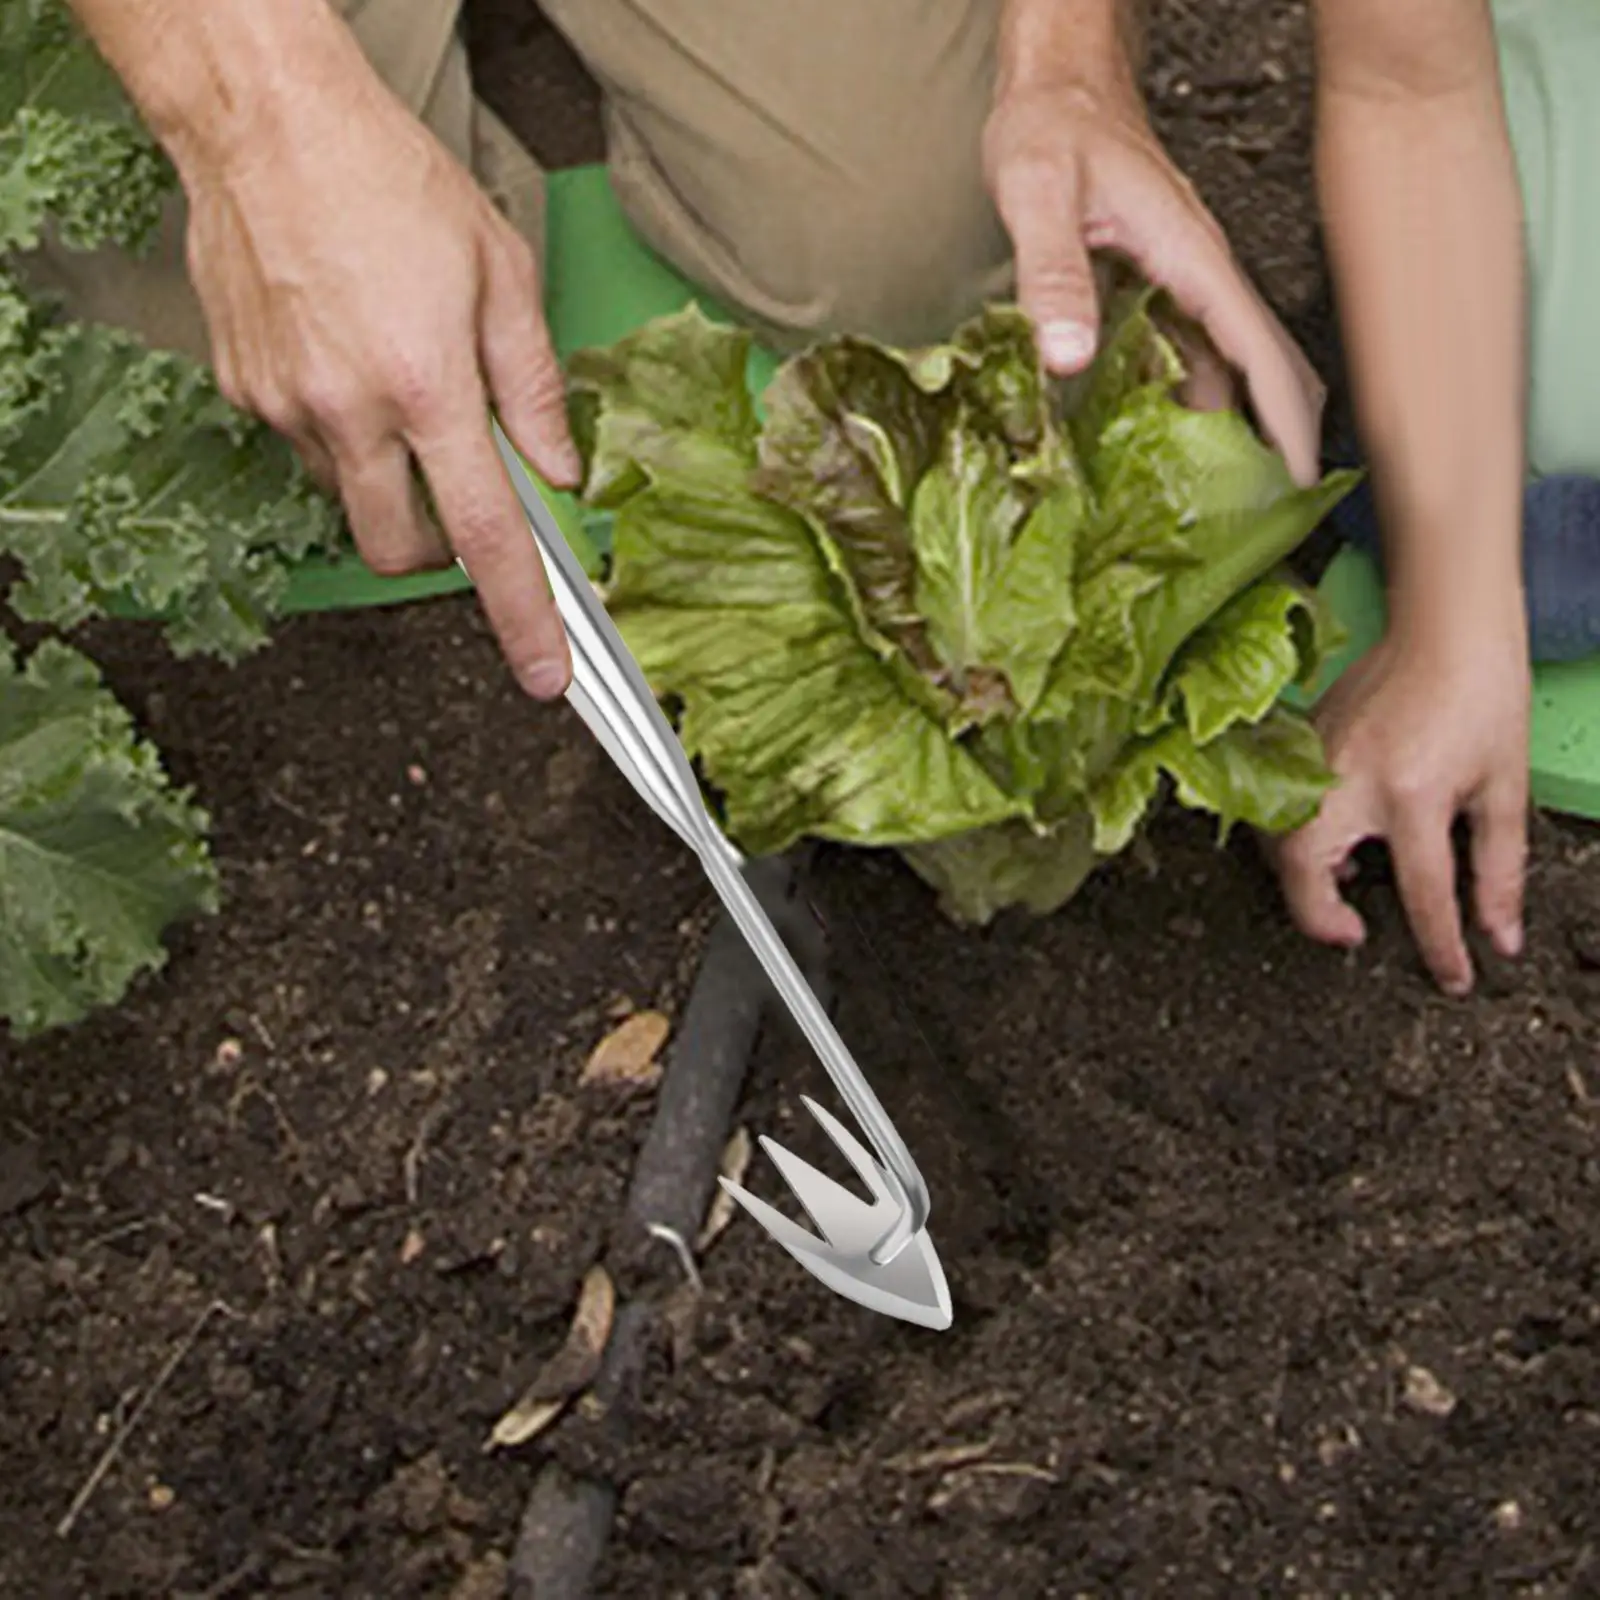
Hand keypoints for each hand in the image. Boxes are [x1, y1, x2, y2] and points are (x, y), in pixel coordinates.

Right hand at [176, 53, 576, 697]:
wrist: (263, 119)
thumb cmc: (390, 179)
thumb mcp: (501, 272)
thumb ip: (535, 388)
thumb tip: (560, 472)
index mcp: (429, 389)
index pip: (487, 538)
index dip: (522, 617)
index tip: (545, 676)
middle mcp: (350, 412)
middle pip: (402, 553)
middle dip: (439, 552)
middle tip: (459, 493)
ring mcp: (285, 406)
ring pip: (351, 500)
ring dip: (387, 479)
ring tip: (395, 381)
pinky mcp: (242, 390)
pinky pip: (304, 448)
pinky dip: (339, 431)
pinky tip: (345, 358)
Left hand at [982, 74, 1325, 484]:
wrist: (1055, 88)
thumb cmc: (1050, 128)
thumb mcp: (1037, 195)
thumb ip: (1053, 273)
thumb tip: (1070, 358)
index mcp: (1189, 256)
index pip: (1257, 349)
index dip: (1284, 419)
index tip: (1298, 481)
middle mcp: (1198, 275)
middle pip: (1260, 368)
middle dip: (1274, 440)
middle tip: (1265, 521)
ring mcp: (1180, 286)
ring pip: (1223, 371)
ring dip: (1226, 433)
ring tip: (1214, 511)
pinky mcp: (1155, 293)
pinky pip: (1184, 360)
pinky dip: (1184, 408)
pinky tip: (1161, 454)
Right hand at [1269, 625, 1530, 993]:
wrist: (1446, 629)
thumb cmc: (1481, 696)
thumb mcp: (1504, 788)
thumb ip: (1500, 869)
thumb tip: (1500, 932)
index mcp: (1414, 793)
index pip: (1423, 893)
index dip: (1439, 947)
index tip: (1451, 976)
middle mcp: (1353, 779)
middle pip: (1303, 869)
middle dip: (1317, 917)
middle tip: (1350, 934)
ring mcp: (1317, 758)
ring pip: (1278, 838)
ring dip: (1298, 875)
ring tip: (1336, 886)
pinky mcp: (1302, 742)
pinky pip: (1277, 802)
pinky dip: (1292, 833)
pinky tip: (1327, 838)